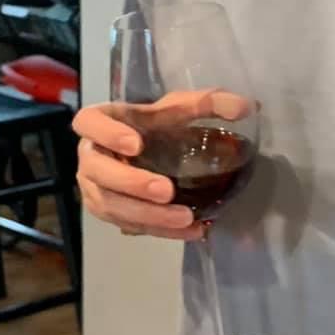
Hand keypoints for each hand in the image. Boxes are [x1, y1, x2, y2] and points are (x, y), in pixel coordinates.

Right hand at [72, 90, 249, 239]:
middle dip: (131, 184)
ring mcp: (95, 187)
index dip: (107, 134)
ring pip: (111, 206)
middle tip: (166, 191)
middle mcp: (90, 156)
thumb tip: (246, 107)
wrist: (148, 149)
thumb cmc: (157, 124)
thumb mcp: (180, 108)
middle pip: (99, 172)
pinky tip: (190, 231)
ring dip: (147, 215)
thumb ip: (209, 103)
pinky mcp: (108, 212)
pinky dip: (160, 231)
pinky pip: (128, 225)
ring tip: (185, 218)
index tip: (136, 144)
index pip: (88, 122)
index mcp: (100, 121)